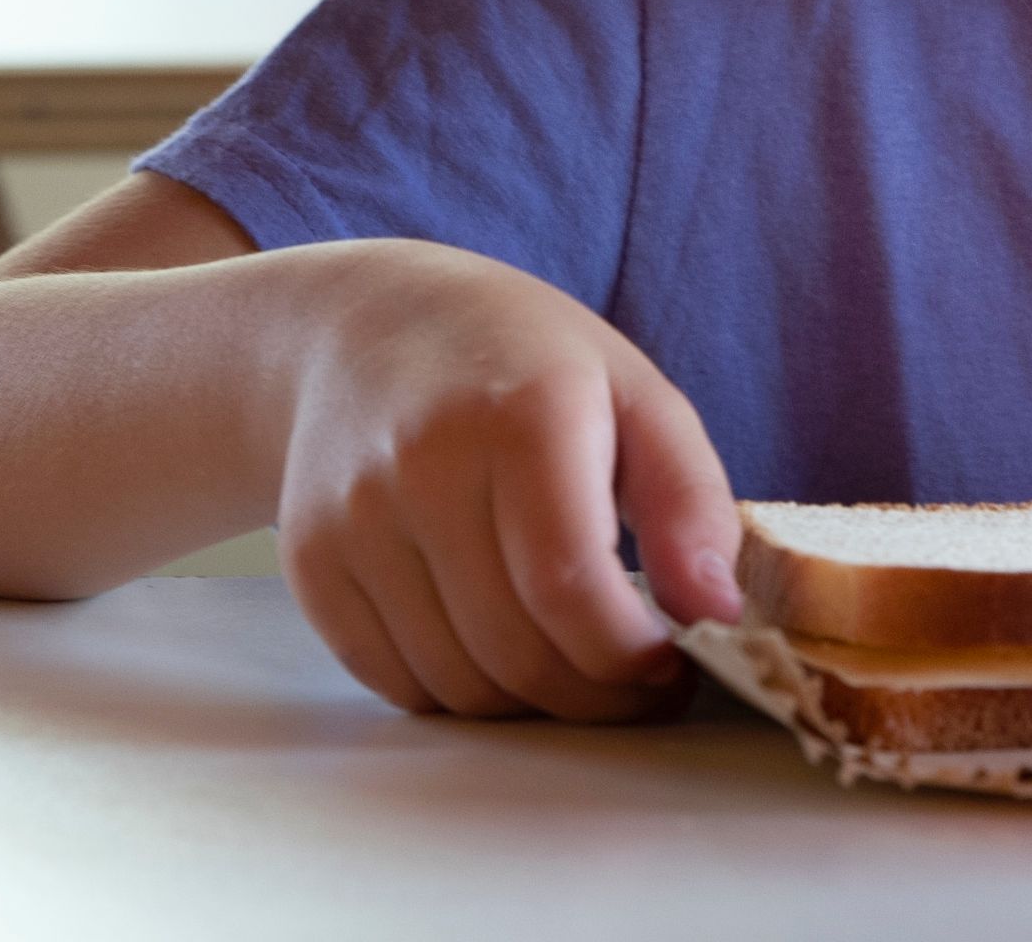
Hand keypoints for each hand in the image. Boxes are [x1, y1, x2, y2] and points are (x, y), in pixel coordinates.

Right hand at [276, 240, 743, 720]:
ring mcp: (354, 519)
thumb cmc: (524, 366)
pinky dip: (461, 693)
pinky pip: (398, 684)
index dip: (630, 658)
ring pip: (459, 684)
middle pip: (517, 650)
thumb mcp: (635, 393)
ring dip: (531, 702)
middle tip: (638, 683)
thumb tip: (719, 615)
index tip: (673, 667)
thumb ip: (691, 501)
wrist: (366, 329)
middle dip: (595, 696)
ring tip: (571, 656)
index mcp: (523, 414)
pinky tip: (498, 646)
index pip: (571, 587)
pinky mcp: (312, 564)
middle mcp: (425, 465)